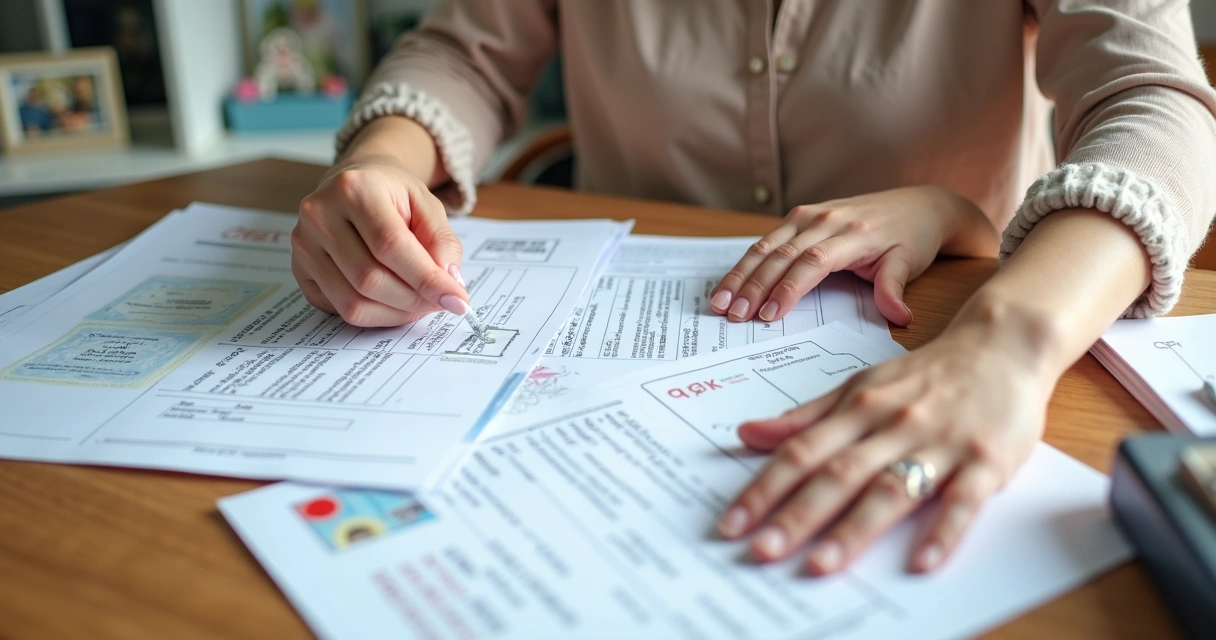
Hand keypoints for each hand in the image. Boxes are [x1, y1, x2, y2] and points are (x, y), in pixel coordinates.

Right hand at [291, 155, 467, 326]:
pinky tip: (392, 300)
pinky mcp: (298, 269)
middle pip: (370, 279)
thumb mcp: (428, 205)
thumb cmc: (393, 195)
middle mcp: (319, 214)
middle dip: (414, 300)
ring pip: (352, 302)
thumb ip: (443, 242)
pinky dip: (374, 314)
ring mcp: (303, 244)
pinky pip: (338, 309)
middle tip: (441, 302)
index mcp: (354, 188)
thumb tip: (449, 284)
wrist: (356, 183)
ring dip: (396, 313)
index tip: (457, 300)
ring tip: (420, 302)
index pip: (391, 246)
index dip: (426, 279)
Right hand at [709, 186, 996, 325]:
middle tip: (733, 315)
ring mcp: (809, 214)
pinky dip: (746, 264)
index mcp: (852, 233)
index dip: (788, 289)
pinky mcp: (801, 216)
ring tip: (720, 302)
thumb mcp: (910, 264)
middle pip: (781, 255)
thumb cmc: (912, 238)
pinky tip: (730, 284)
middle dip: (753, 287)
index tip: (769, 316)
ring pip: (766, 247)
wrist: (919, 205)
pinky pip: (768, 241)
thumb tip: (899, 317)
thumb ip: (895, 289)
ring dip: (740, 275)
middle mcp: (825, 219)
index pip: (812, 263)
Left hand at [714, 322, 1049, 573]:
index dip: (764, 487)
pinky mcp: (986, 461)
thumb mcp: (861, 385)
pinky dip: (943, 531)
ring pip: (891, 489)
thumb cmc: (928, 374)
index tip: (732, 523)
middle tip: (761, 551)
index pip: (801, 452)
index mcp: (859, 407)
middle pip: (838, 473)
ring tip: (821, 564)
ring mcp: (941, 443)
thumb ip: (806, 416)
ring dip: (855, 529)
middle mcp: (893, 425)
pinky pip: (963, 500)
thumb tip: (746, 433)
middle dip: (797, 515)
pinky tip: (922, 563)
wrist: (1004, 344)